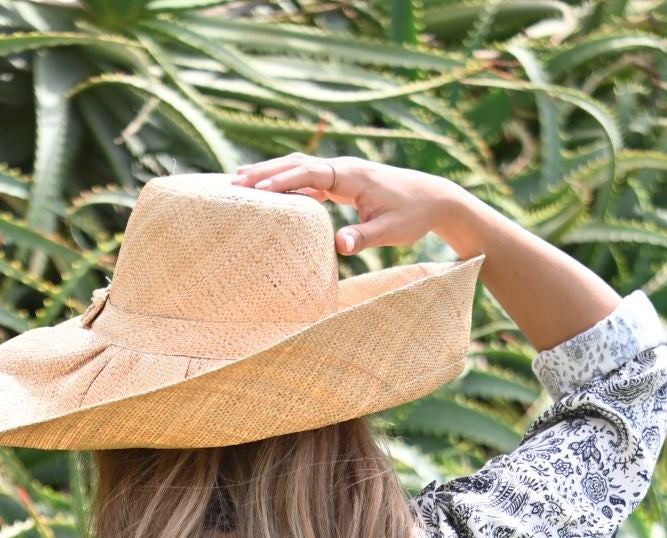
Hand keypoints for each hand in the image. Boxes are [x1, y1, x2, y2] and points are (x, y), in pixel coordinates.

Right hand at [229, 155, 469, 256]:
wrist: (432, 198)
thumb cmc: (412, 215)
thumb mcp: (390, 231)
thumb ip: (364, 237)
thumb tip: (339, 245)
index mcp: (352, 176)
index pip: (310, 174)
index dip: (282, 180)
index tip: (256, 189)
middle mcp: (344, 168)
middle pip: (298, 163)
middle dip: (266, 171)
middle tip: (233, 180)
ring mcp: (342, 171)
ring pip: (301, 166)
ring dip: (272, 172)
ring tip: (239, 181)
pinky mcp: (343, 180)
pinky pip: (309, 176)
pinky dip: (287, 179)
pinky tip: (269, 188)